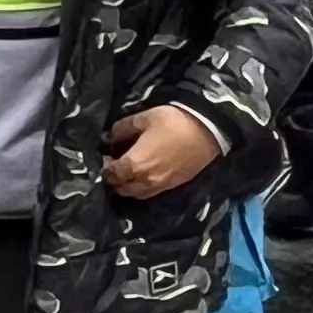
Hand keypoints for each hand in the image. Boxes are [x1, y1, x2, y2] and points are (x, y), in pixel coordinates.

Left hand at [102, 103, 218, 200]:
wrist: (208, 131)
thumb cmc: (173, 122)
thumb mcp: (144, 118)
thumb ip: (122, 129)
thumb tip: (108, 136)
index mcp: (134, 164)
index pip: (110, 174)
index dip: (104, 165)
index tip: (105, 154)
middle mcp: (144, 181)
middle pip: (120, 188)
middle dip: (114, 178)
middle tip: (115, 162)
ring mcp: (160, 186)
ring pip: (134, 194)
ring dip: (127, 185)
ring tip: (128, 170)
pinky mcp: (172, 186)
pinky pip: (150, 193)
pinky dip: (141, 188)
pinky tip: (143, 174)